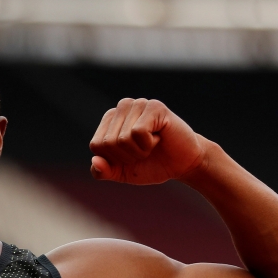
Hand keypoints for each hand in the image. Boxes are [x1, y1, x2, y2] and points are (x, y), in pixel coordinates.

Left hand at [89, 98, 206, 185]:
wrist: (182, 164)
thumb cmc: (151, 165)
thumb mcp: (122, 173)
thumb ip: (103, 171)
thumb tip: (94, 162)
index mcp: (110, 120)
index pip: (96, 145)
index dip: (114, 159)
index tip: (131, 156)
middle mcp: (122, 107)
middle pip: (108, 142)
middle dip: (127, 156)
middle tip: (144, 151)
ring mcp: (138, 104)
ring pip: (122, 138)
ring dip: (139, 151)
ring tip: (152, 144)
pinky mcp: (154, 106)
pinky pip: (138, 132)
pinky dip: (148, 143)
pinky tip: (159, 138)